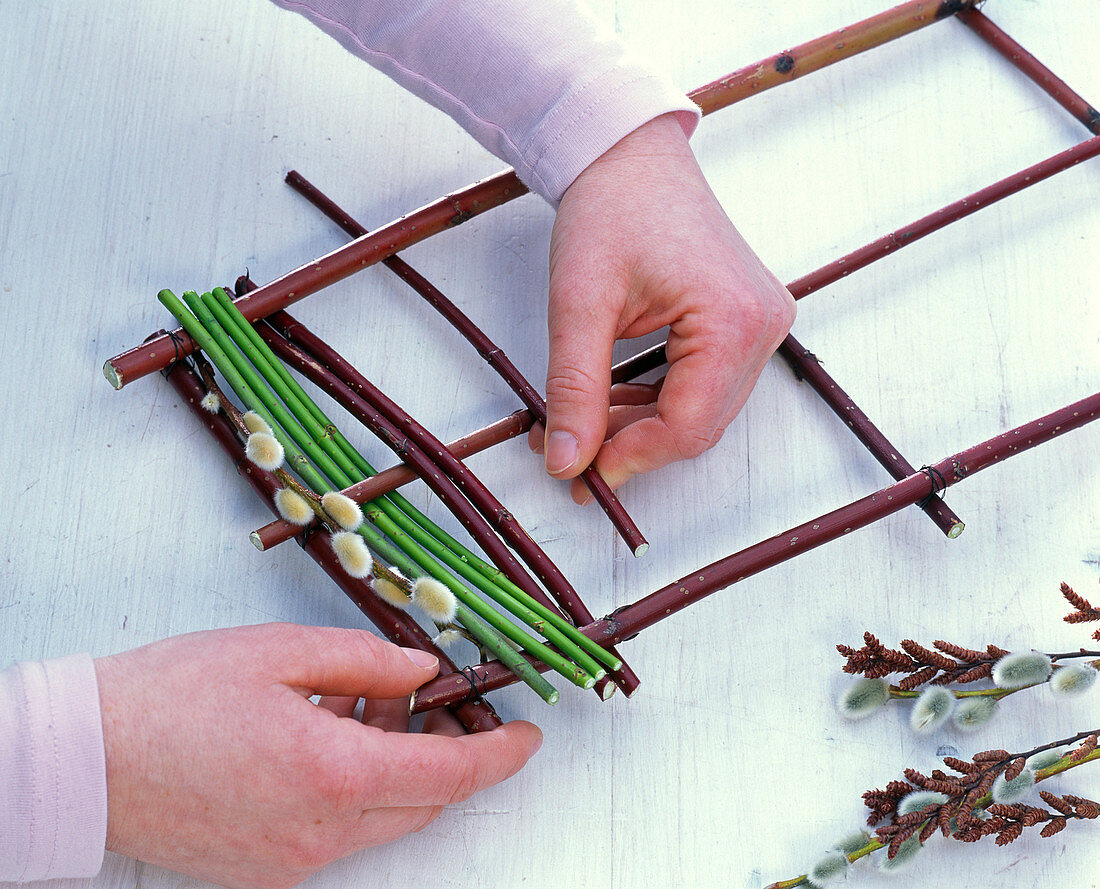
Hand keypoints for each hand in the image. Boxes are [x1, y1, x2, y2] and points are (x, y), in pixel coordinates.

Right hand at [95, 623, 540, 888]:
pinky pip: (338, 834)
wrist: (84, 760)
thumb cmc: (172, 697)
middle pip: (423, 803)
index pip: (451, 776)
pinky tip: (324, 740)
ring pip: (382, 818)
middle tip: (437, 703)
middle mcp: (321, 834)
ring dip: (394, 767)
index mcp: (333, 774)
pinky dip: (353, 790)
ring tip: (360, 705)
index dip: (500, 756)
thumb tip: (422, 673)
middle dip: (447, 754)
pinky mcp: (266, 874)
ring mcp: (292, 864)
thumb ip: (367, 662)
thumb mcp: (281, 653)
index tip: (527, 735)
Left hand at [535, 113, 794, 501]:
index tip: (580, 474)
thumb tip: (567, 461)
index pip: (689, 427)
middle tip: (569, 458)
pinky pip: (702, 383)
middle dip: (629, 446)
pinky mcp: (743, 319)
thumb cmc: (610, 208)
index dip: (631, 459)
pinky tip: (609, 401)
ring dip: (638, 425)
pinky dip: (654, 399)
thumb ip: (574, 390)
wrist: (628, 154)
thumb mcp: (580, 304)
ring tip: (578, 427)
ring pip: (699, 409)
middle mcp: (762, 324)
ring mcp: (759, 322)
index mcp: (734, 320)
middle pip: (697, 424)